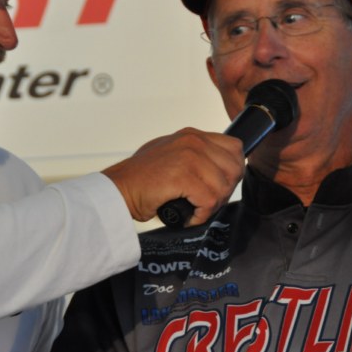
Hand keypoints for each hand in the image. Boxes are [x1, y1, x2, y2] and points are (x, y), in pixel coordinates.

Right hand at [102, 128, 244, 225]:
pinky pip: (210, 200)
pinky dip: (201, 215)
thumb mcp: (172, 157)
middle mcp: (193, 141)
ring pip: (224, 186)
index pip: (234, 147)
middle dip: (225, 190)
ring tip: (194, 210)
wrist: (117, 190)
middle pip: (234, 167)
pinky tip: (187, 216)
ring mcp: (189, 156)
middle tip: (207, 203)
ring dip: (212, 205)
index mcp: (192, 135)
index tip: (219, 186)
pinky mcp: (183, 175)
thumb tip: (220, 173)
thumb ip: (196, 157)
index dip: (231, 171)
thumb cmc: (141, 180)